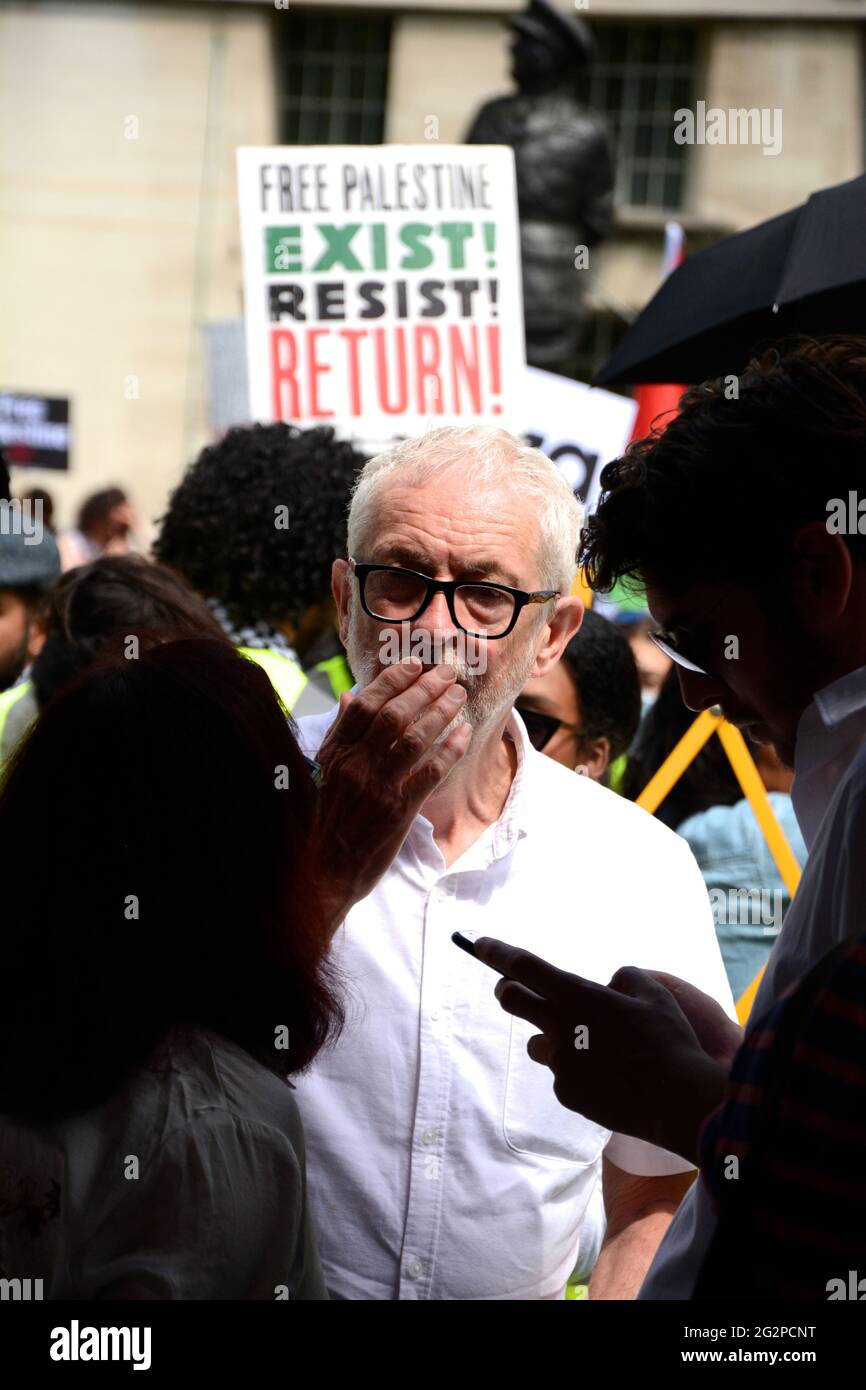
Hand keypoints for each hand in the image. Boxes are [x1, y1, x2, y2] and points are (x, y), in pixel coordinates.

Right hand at [310, 659, 471, 933]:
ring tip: (459, 696)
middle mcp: (354, 766)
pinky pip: (430, 772)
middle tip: (447, 674)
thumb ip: (338, 735)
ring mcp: (376, 788)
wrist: (320, 876)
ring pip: (414, 738)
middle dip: (424, 689)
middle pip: (394, 715)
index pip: (363, 705)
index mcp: (333, 754)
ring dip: (441, 712)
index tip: (414, 665)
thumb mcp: (321, 773)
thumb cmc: (321, 823)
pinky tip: (464, 734)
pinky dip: (450, 750)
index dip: (391, 681)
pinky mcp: (397, 811)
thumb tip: (348, 697)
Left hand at [474, 938, 729, 1164]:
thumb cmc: (668, 1041)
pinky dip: (576, 1070)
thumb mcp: (652, 994)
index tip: (479, 944)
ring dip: (551, 1037)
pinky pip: (562, 1075)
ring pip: (538, 1044)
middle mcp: (559, 1028)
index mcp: (578, 997)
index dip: (498, 953)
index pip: (525, 967)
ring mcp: (560, 1065)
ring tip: (589, 1047)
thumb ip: (624, 979)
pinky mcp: (567, 1094)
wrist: (676, 1101)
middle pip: (512, 1001)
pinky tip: (607, 1077)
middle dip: (510, 991)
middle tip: (517, 989)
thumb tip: (608, 986)